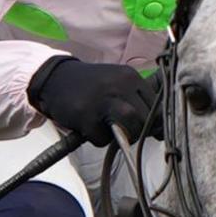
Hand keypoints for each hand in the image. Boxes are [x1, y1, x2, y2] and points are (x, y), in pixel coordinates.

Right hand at [27, 56, 155, 148]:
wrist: (56, 79)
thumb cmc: (91, 86)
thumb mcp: (116, 82)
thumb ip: (137, 100)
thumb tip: (160, 129)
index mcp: (129, 76)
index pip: (156, 104)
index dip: (156, 121)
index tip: (151, 129)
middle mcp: (118, 85)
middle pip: (146, 116)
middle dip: (141, 130)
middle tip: (128, 131)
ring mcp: (102, 100)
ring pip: (131, 124)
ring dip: (126, 135)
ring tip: (114, 132)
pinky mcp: (86, 116)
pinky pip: (103, 138)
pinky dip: (100, 140)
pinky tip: (91, 129)